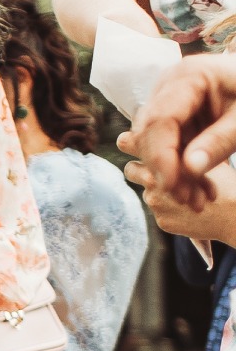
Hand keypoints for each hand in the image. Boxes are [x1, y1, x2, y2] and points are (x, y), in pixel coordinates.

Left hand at [121, 131, 235, 244]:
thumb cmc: (224, 180)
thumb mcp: (201, 154)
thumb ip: (178, 144)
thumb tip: (156, 129)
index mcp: (159, 157)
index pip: (126, 143)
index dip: (133, 144)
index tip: (139, 145)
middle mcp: (150, 180)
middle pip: (131, 170)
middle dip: (143, 170)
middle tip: (161, 171)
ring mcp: (155, 202)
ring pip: (145, 192)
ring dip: (158, 191)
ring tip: (183, 191)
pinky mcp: (161, 221)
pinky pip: (158, 212)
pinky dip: (169, 209)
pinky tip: (187, 206)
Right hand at [127, 55, 235, 209]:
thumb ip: (220, 142)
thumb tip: (189, 169)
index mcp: (188, 77)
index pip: (159, 120)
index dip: (161, 157)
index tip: (172, 188)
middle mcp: (169, 86)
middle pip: (151, 132)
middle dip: (165, 170)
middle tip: (188, 200)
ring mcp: (169, 100)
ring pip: (156, 142)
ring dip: (174, 174)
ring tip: (198, 201)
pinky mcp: (176, 114)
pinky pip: (170, 145)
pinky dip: (183, 169)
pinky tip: (201, 189)